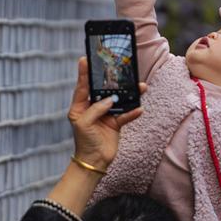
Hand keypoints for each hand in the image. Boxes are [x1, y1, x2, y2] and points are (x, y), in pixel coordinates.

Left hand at [68, 57, 144, 171]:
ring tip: (140, 87)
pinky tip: (139, 109)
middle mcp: (93, 108)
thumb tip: (111, 99)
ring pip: (120, 100)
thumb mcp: (84, 123)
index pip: (82, 86)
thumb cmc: (84, 141)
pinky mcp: (117, 123)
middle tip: (119, 67)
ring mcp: (106, 114)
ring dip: (130, 95)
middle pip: (104, 90)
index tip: (85, 59)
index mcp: (80, 106)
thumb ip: (96, 109)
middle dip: (113, 80)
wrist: (95, 161)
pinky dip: (133, 112)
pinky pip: (127, 114)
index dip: (84, 73)